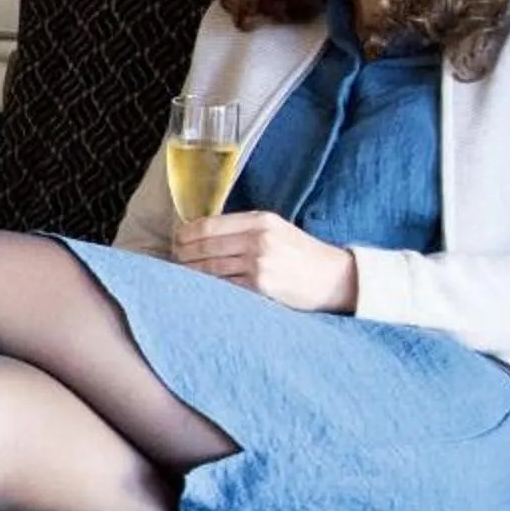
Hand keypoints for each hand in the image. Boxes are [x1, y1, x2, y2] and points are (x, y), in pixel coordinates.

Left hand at [169, 211, 359, 311]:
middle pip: (204, 247)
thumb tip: (200, 234)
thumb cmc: (302, 255)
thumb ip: (244, 229)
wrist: (336, 279)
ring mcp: (259, 263)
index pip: (208, 225)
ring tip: (180, 276)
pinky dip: (206, 287)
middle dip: (182, 255)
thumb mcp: (277, 230)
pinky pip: (223, 286)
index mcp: (261, 220)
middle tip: (173, 260)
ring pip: (209, 268)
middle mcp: (258, 239)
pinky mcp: (261, 286)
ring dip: (189, 273)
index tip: (176, 241)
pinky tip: (198, 289)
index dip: (185, 235)